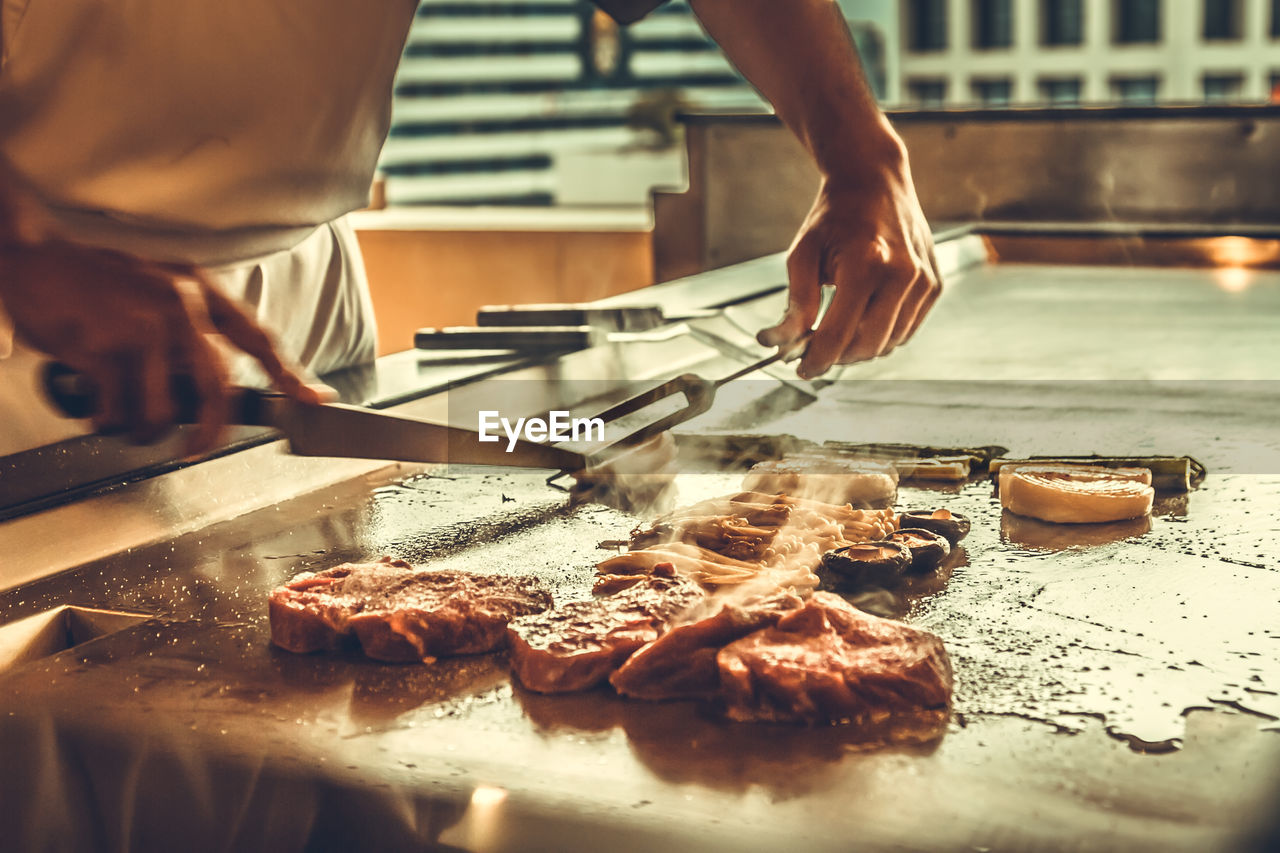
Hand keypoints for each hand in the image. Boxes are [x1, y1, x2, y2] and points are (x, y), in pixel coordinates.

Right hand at [0, 239, 322, 454]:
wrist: (31, 257)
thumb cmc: (99, 284)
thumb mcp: (159, 290)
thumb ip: (194, 331)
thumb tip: (219, 390)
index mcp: (199, 291)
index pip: (258, 338)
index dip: (290, 374)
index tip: (316, 401)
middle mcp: (178, 305)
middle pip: (217, 389)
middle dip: (207, 434)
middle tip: (195, 450)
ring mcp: (140, 325)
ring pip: (163, 411)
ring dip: (141, 429)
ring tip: (123, 416)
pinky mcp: (101, 347)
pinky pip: (118, 411)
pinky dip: (106, 420)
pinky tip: (96, 405)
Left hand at [757, 135, 940, 378]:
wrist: (875, 180)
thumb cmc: (834, 216)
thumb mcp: (803, 253)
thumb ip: (796, 303)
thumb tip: (781, 342)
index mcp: (867, 264)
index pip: (838, 334)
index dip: (816, 359)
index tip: (801, 369)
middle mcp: (903, 275)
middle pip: (866, 346)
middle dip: (838, 356)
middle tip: (815, 349)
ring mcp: (924, 281)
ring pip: (888, 343)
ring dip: (860, 347)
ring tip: (837, 328)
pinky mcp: (934, 285)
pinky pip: (906, 330)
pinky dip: (882, 334)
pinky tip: (864, 316)